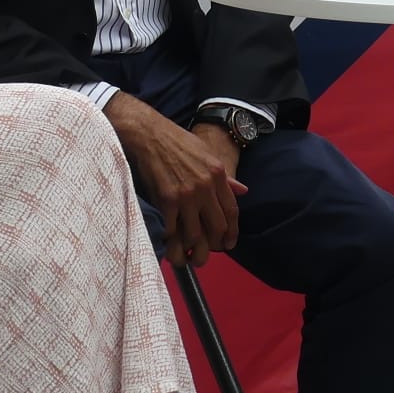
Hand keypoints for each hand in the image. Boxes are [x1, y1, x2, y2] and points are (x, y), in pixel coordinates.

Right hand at [104, 93, 245, 267]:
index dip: (232, 232)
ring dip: (193, 250)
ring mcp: (186, 195)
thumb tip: (243, 191)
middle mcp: (205, 187)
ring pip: (195, 234)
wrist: (150, 135)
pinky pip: (173, 229)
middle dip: (214, 245)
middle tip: (208, 253)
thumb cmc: (178, 142)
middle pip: (216, 226)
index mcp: (218, 175)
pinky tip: (171, 243)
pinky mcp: (167, 200)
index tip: (229, 243)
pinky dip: (172, 240)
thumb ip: (225, 177)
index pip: (232, 211)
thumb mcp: (208, 154)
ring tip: (189, 257)